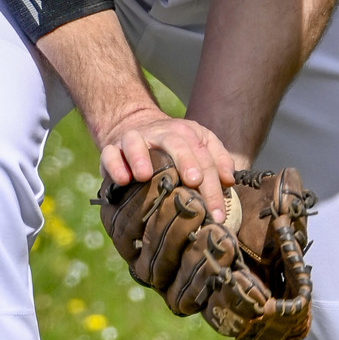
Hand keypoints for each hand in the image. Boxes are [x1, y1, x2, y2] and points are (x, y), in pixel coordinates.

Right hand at [96, 106, 238, 223]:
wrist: (135, 126)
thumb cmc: (174, 147)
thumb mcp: (199, 145)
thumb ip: (218, 159)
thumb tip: (229, 180)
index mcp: (186, 134)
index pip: (204, 157)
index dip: (213, 185)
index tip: (219, 213)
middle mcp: (161, 134)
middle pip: (175, 143)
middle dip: (186, 161)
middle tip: (194, 181)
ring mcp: (134, 139)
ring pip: (136, 143)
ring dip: (140, 157)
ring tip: (145, 176)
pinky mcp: (112, 149)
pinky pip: (109, 154)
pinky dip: (115, 165)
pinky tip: (122, 180)